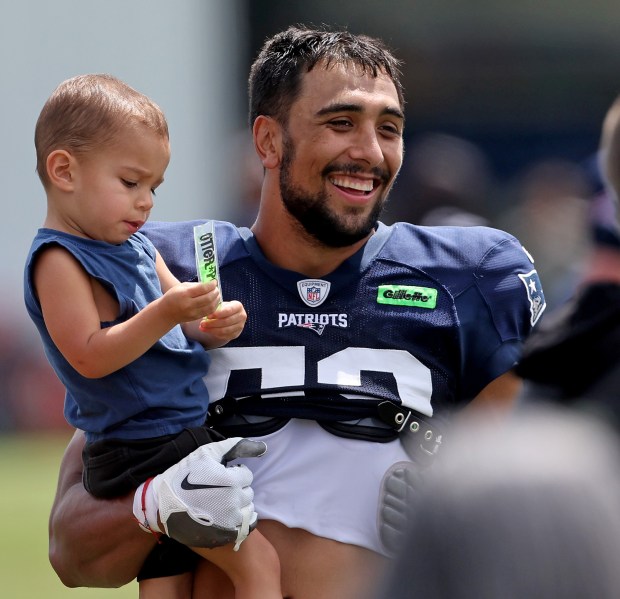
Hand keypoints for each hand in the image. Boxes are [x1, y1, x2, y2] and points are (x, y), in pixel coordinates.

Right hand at [150, 438, 265, 548]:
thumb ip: (236, 446)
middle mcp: (233, 501)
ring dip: (239, 504)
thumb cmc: (184, 475)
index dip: (233, 473)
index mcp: (231, 480)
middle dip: (237, 488)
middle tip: (218, 489)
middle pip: (248, 492)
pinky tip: (225, 516)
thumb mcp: (207, 452)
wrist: (161, 504)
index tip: (219, 476)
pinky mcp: (225, 535)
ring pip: (248, 508)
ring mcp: (229, 520)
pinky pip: (246, 526)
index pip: (247, 475)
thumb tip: (263, 447)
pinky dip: (240, 520)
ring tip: (219, 502)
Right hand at [160, 281, 220, 324]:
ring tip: (217, 294)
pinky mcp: (195, 318)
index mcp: (185, 294)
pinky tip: (214, 302)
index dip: (211, 285)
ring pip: (210, 307)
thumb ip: (195, 285)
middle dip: (215, 292)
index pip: (202, 288)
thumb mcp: (181, 287)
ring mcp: (192, 312)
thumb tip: (209, 284)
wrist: (165, 313)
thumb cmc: (173, 296)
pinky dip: (214, 306)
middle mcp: (189, 304)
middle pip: (208, 298)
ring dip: (217, 300)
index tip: (214, 282)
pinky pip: (208, 312)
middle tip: (216, 288)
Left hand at [199, 300, 246, 343]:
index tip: (207, 316)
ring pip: (225, 330)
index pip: (228, 310)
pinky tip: (208, 331)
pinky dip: (215, 334)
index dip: (217, 314)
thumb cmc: (222, 308)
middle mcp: (241, 316)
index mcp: (238, 306)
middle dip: (212, 323)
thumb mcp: (220, 305)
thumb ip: (215, 308)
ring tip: (202, 328)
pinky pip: (225, 336)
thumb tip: (205, 312)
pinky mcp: (236, 334)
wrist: (228, 316)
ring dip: (212, 330)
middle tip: (202, 323)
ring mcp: (240, 326)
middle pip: (226, 321)